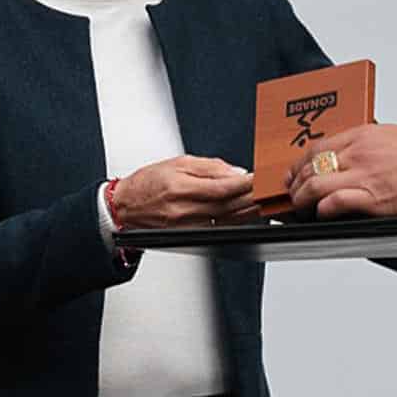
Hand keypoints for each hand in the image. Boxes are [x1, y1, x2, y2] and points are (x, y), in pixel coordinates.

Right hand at [113, 156, 258, 227]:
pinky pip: (218, 227)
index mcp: (182, 186)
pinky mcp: (189, 234)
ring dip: (248, 211)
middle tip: (269, 190)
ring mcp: (187, 225)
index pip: (222, 187)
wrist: (127, 205)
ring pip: (226, 219)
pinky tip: (247, 214)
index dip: (245, 184)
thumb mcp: (179, 162)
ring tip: (264, 202)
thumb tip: (236, 172)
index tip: (259, 178)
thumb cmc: (149, 181)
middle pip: (228, 205)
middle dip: (251, 197)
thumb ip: (210, 167)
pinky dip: (235, 220)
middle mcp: (184, 209)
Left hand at [287, 124, 396, 218]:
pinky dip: (322, 209)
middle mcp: (357, 152)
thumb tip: (347, 153)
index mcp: (361, 135)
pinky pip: (334, 203)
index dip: (299, 162)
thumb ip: (364, 143)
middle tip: (292, 192)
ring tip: (301, 205)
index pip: (316, 147)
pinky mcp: (372, 198)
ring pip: (315, 184)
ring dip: (302, 197)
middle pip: (310, 165)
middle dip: (295, 181)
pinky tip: (322, 213)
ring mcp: (363, 175)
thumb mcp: (388, 135)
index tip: (295, 172)